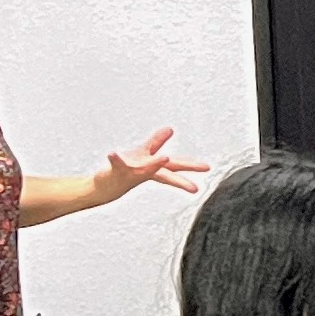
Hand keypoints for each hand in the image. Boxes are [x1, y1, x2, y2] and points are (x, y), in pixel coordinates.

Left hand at [95, 126, 209, 203]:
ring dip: (156, 164)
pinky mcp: (117, 170)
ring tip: (166, 158)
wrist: (107, 186)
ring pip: (146, 169)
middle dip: (181, 180)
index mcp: (156, 167)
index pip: (176, 167)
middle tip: (195, 187)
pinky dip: (116, 158)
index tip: (207, 167)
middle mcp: (147, 171)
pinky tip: (113, 153)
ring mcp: (133, 172)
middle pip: (167, 174)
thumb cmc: (127, 170)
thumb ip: (157, 141)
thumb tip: (171, 128)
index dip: (191, 166)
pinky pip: (117, 163)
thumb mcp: (144, 153)